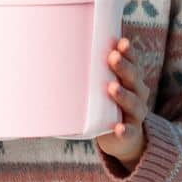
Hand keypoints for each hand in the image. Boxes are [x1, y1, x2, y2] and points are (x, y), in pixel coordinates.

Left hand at [95, 36, 148, 172]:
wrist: (123, 138)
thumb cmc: (105, 106)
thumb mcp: (99, 89)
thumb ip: (83, 76)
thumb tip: (43, 59)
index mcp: (131, 81)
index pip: (133, 63)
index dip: (129, 53)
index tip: (121, 42)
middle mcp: (138, 94)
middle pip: (133, 79)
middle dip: (124, 67)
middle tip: (112, 57)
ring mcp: (135, 114)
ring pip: (133, 103)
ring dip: (124, 95)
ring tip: (112, 87)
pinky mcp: (129, 133)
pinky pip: (128, 132)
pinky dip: (124, 130)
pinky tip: (118, 127)